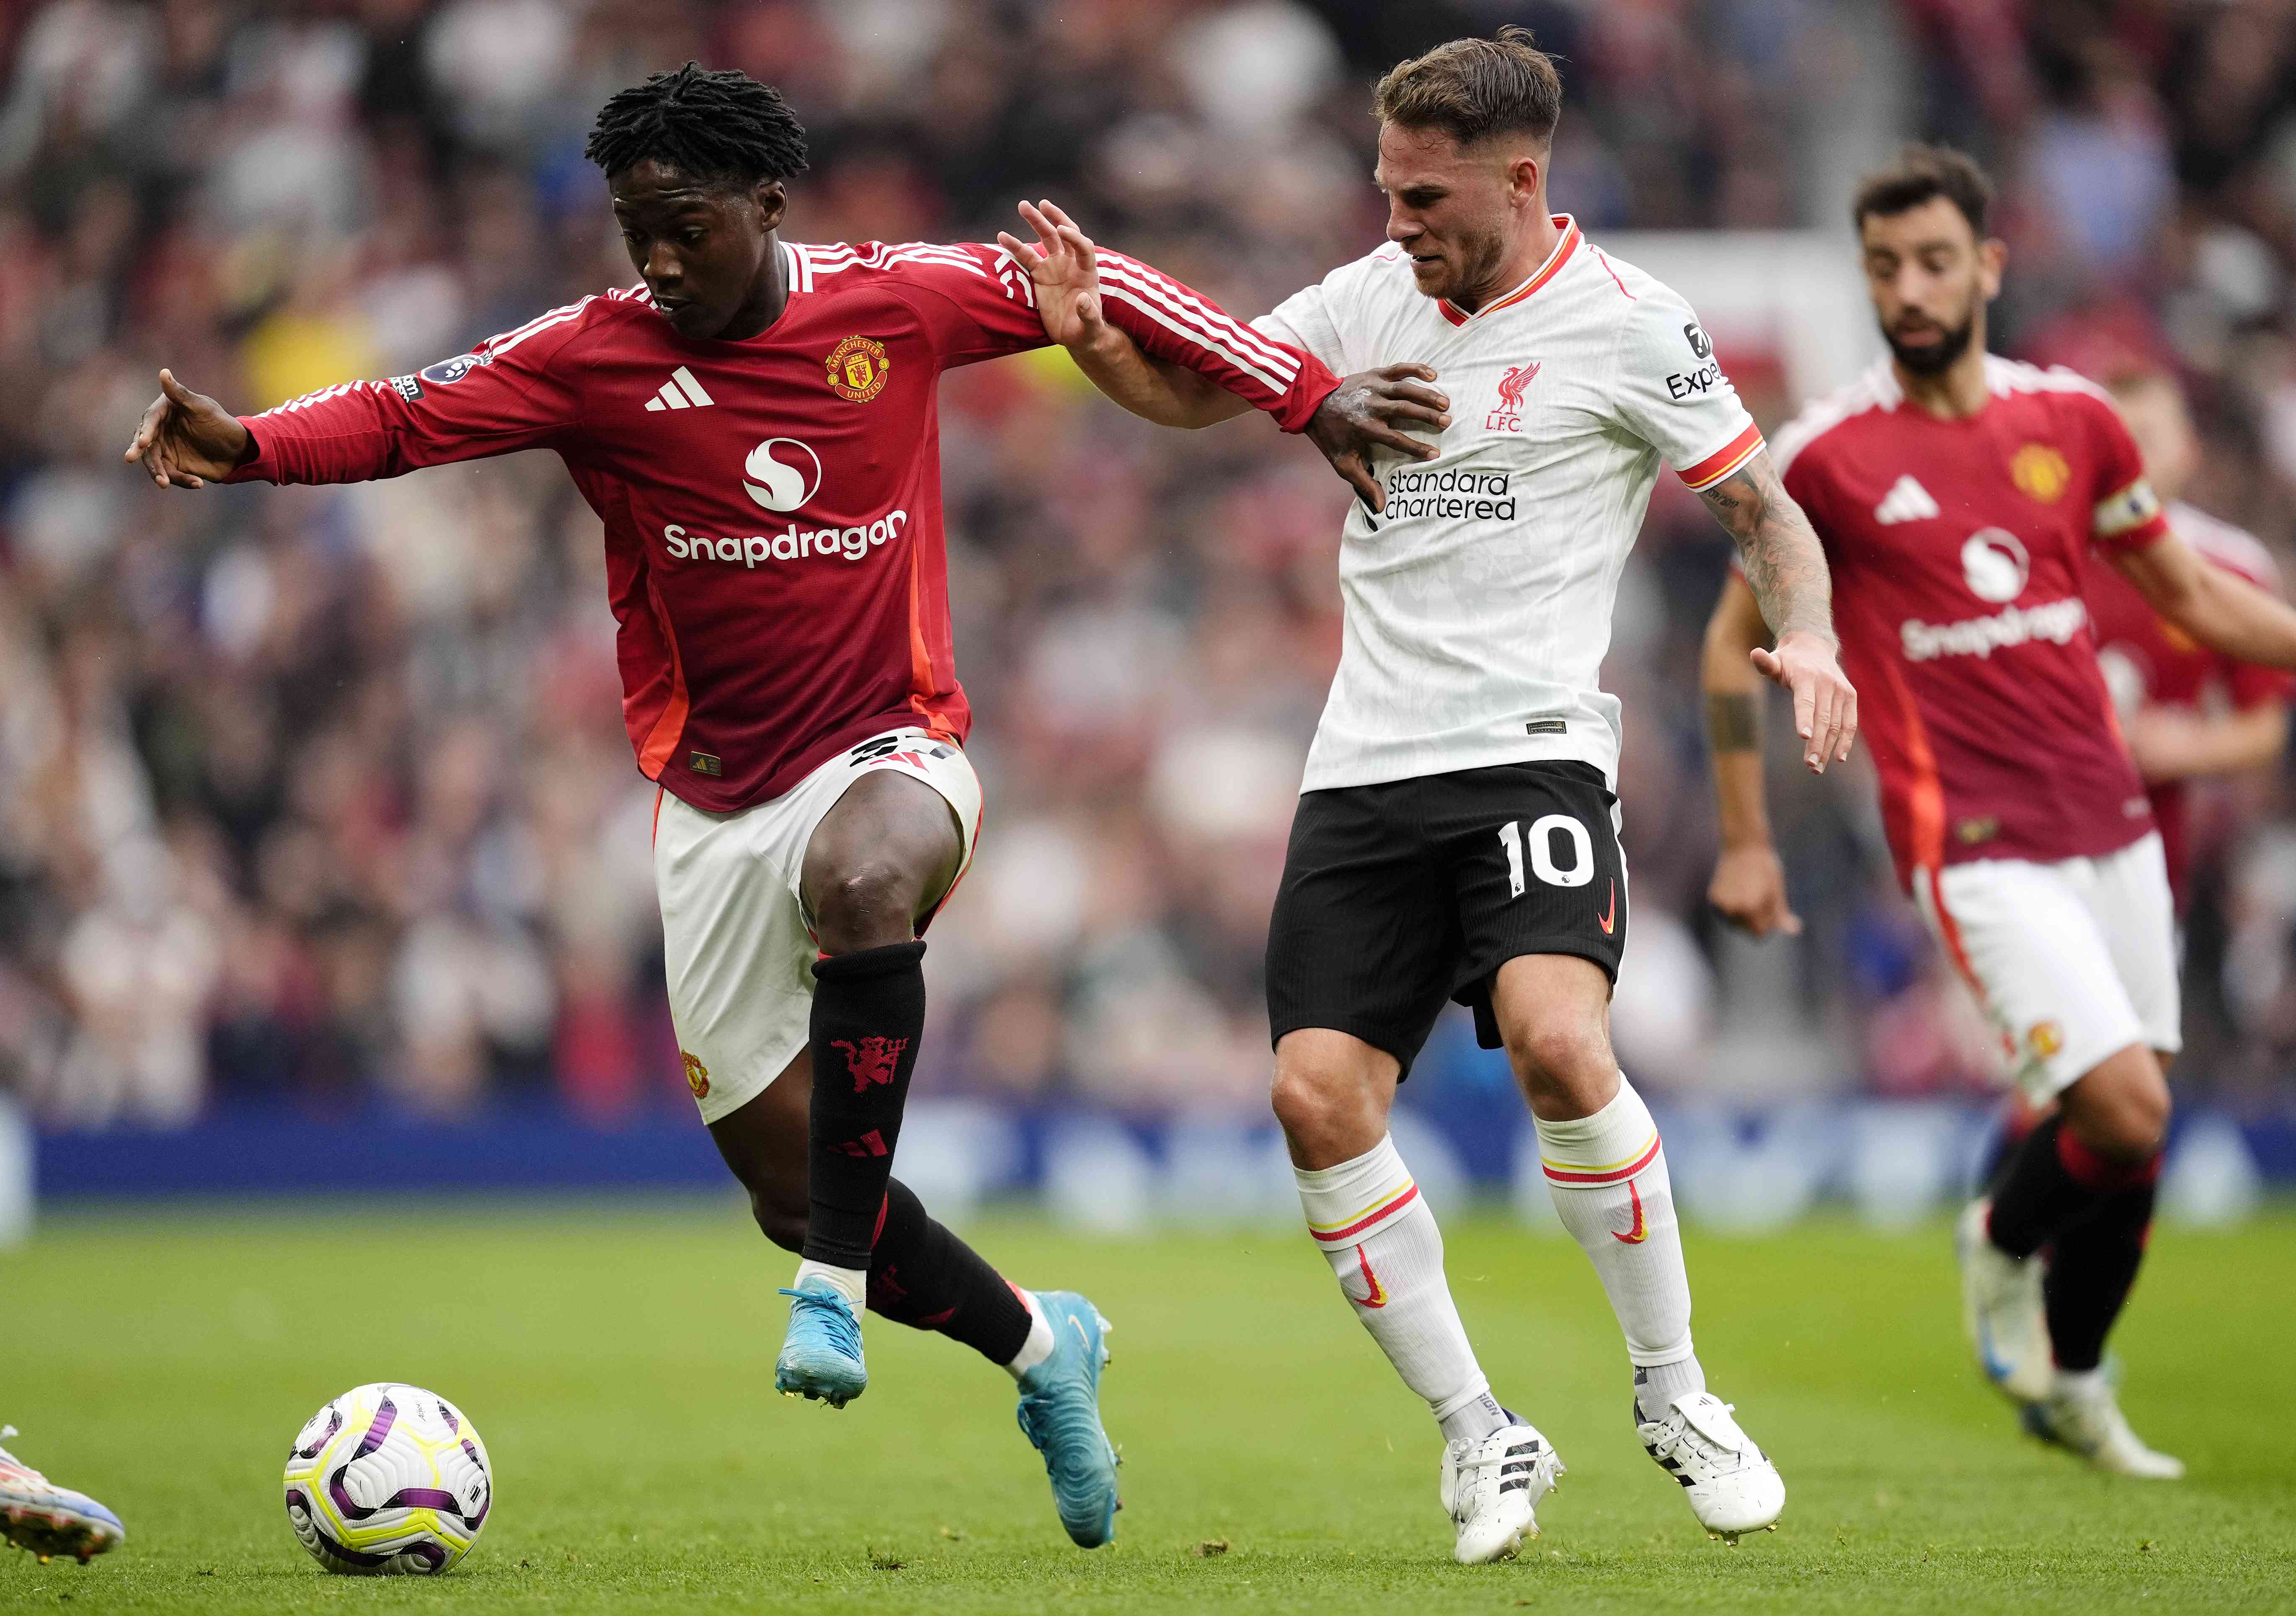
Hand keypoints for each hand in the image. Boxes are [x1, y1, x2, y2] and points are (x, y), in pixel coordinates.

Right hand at [122, 369, 251, 488]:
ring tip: (165, 483)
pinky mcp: (173, 465)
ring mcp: (165, 448)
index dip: (146, 430)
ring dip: (158, 472)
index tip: (143, 442)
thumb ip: (181, 394)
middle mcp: (160, 429)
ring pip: (154, 461)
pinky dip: (181, 480)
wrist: (239, 450)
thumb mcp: (203, 409)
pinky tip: (198, 483)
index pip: (151, 420)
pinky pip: (172, 475)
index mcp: (165, 411)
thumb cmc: (221, 424)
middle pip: (145, 442)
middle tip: (130, 458)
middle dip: (139, 452)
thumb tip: (163, 372)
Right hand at [997, 199, 1104, 351]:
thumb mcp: (1090, 326)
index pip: (1084, 247)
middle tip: (1041, 204)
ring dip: (1036, 221)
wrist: (1075, 335)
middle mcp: (1072, 263)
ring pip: (1046, 238)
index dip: (1074, 237)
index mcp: (1087, 272)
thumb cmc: (1087, 330)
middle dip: (1054, 218)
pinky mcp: (1041, 274)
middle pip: (1064, 234)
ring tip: (1023, 205)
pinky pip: (1026, 256)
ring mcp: (1056, 266)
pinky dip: (1015, 246)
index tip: (1061, 230)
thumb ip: (1089, 314)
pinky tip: (1001, 235)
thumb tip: (1083, 300)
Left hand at [1305, 364, 1448, 511]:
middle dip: (1427, 416)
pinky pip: (1398, 369)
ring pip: (1405, 389)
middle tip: (1447, 422)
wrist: (1312, 403)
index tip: (1435, 454)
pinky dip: (1416, 369)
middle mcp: (1372, 406)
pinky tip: (1433, 375)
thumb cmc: (1331, 436)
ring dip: (1426, 395)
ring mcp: (1374, 387)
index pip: (1396, 440)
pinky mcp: (1374, 374)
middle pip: (1405, 410)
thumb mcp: (1343, 463)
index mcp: (1365, 428)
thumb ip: (1363, 483)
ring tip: (1446, 403)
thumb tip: (1381, 507)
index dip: (1416, 448)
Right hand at [1708, 842, 1800, 936]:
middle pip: (1746, 929)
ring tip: (1750, 892)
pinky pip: (1726, 912)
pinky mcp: (1714, 898)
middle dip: (1755, 919)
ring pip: (1735, 922)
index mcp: (1751, 909)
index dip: (1768, 923)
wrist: (1743, 845)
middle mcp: (1733, 909)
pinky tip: (1739, 889)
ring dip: (1744, 914)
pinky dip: (1733, 906)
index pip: (1759, 932)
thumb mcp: (1777, 891)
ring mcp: (1721, 904)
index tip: (1770, 906)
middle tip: (1761, 896)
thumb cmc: (1765, 867)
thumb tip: (1794, 930)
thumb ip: (1781, 915)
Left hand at [1750, 628, 1856, 773]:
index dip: (1805, 719)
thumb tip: (1755, 654)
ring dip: (1829, 748)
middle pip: (1823, 718)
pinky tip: (1838, 758)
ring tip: (1817, 768)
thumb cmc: (1789, 661)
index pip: (1805, 701)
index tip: (1804, 737)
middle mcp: (1828, 683)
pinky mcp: (1850, 696)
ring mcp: (1842, 690)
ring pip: (1836, 724)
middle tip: (1809, 765)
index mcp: (1807, 676)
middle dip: (1817, 744)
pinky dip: (1846, 740)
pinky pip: (1850, 722)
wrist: (1814, 647)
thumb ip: (1766, 664)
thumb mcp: (1775, 660)